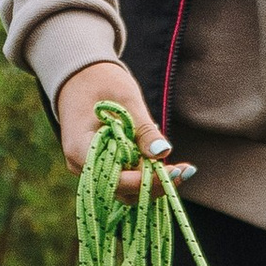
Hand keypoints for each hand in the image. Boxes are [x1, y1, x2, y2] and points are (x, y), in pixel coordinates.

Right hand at [57, 59, 183, 194]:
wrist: (80, 75)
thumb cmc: (101, 81)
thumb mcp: (126, 100)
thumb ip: (143, 129)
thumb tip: (164, 152)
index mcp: (80, 149)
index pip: (115, 179)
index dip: (146, 180)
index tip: (174, 171)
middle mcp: (82, 165)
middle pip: (121, 190)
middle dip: (154, 184)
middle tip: (185, 171)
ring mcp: (91, 167)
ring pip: (124, 188)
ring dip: (152, 181)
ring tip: (182, 169)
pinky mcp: (102, 164)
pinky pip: (124, 177)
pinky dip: (145, 173)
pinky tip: (168, 165)